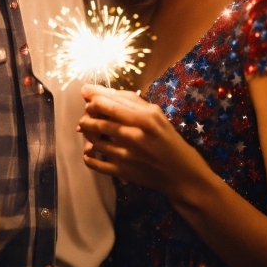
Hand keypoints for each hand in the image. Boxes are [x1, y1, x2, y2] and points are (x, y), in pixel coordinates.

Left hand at [78, 84, 199, 192]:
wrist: (181, 174)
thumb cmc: (168, 139)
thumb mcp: (156, 114)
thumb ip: (132, 102)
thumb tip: (104, 92)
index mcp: (144, 118)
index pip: (109, 103)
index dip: (93, 96)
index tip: (85, 92)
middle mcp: (133, 135)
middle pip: (98, 120)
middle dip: (87, 114)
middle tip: (87, 113)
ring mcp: (126, 155)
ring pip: (94, 140)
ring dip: (87, 133)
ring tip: (89, 129)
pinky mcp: (122, 172)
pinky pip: (95, 164)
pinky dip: (89, 157)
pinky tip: (90, 152)